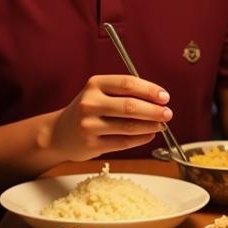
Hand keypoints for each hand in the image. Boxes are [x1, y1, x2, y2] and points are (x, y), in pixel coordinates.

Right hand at [37, 74, 171, 159]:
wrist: (59, 133)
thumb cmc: (87, 111)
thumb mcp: (100, 94)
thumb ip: (126, 94)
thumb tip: (159, 101)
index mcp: (94, 85)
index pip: (127, 83)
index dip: (150, 90)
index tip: (164, 97)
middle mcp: (90, 103)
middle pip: (130, 106)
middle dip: (154, 110)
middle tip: (168, 113)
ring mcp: (89, 125)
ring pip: (129, 126)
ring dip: (150, 126)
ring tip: (161, 125)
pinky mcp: (91, 144)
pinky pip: (123, 142)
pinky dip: (141, 139)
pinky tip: (149, 135)